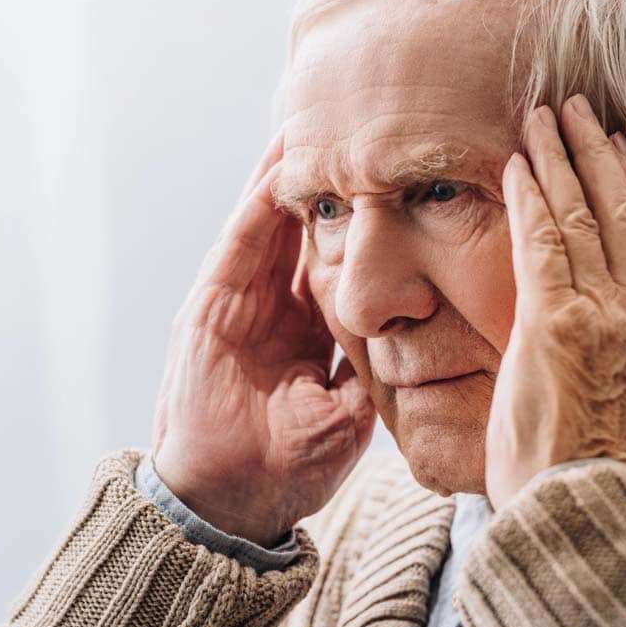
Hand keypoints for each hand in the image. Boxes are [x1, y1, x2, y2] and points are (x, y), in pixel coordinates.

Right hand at [152, 132, 376, 546]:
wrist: (230, 499)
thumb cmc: (291, 468)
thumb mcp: (350, 413)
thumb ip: (372, 370)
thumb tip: (414, 336)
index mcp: (310, 336)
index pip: (339, 267)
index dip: (364, 229)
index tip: (395, 190)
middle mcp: (277, 312)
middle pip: (307, 235)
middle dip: (330, 191)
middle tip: (359, 136)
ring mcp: (241, 304)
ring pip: (273, 225)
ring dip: (294, 180)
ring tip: (319, 127)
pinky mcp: (211, 303)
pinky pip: (240, 242)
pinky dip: (260, 201)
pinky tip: (281, 161)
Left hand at [485, 95, 625, 509]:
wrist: (570, 509)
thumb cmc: (574, 466)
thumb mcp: (609, 402)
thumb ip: (604, 352)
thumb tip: (583, 324)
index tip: (611, 152)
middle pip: (620, 216)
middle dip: (596, 156)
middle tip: (578, 112)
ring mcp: (600, 318)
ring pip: (583, 219)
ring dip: (561, 161)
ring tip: (544, 119)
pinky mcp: (555, 325)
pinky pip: (543, 244)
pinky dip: (531, 201)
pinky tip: (517, 168)